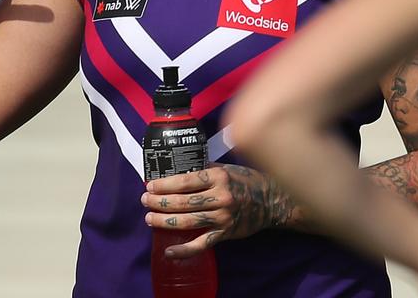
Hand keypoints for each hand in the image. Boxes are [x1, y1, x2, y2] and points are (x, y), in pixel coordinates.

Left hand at [140, 164, 297, 257]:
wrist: (272, 201)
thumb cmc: (245, 180)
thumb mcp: (225, 168)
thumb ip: (203, 169)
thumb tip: (176, 168)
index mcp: (218, 177)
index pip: (184, 181)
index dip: (164, 185)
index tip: (150, 186)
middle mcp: (220, 197)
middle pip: (182, 202)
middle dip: (159, 202)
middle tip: (145, 201)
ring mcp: (223, 217)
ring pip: (188, 222)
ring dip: (165, 221)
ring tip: (149, 219)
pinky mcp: (226, 233)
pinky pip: (202, 244)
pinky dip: (184, 250)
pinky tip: (169, 251)